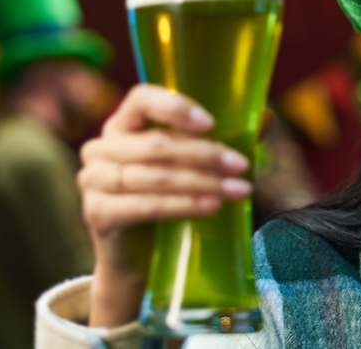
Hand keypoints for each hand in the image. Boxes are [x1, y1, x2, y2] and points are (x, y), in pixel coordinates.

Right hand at [77, 84, 253, 327]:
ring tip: (239, 189)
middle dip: (205, 154)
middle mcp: (101, 147)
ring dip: (202, 181)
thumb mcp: (195, 167)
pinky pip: (146, 205)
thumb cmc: (171, 202)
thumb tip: (267, 118)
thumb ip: (224, 139)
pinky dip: (183, 204)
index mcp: (122, 124)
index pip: (141, 99)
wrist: (140, 261)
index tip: (212, 123)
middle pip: (156, 144)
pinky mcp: (97, 214)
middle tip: (243, 165)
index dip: (176, 107)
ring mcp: (93, 180)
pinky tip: (212, 205)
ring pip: (155, 175)